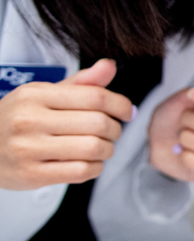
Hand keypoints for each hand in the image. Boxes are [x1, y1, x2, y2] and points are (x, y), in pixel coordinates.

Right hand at [0, 59, 132, 189]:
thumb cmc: (19, 119)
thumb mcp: (43, 94)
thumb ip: (80, 83)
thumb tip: (110, 66)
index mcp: (35, 95)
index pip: (95, 96)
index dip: (120, 104)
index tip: (127, 111)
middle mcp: (29, 120)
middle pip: (98, 123)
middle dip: (115, 129)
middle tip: (112, 132)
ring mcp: (28, 148)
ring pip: (93, 148)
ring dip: (107, 150)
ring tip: (101, 147)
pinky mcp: (31, 174)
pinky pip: (81, 171)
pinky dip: (95, 168)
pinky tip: (89, 163)